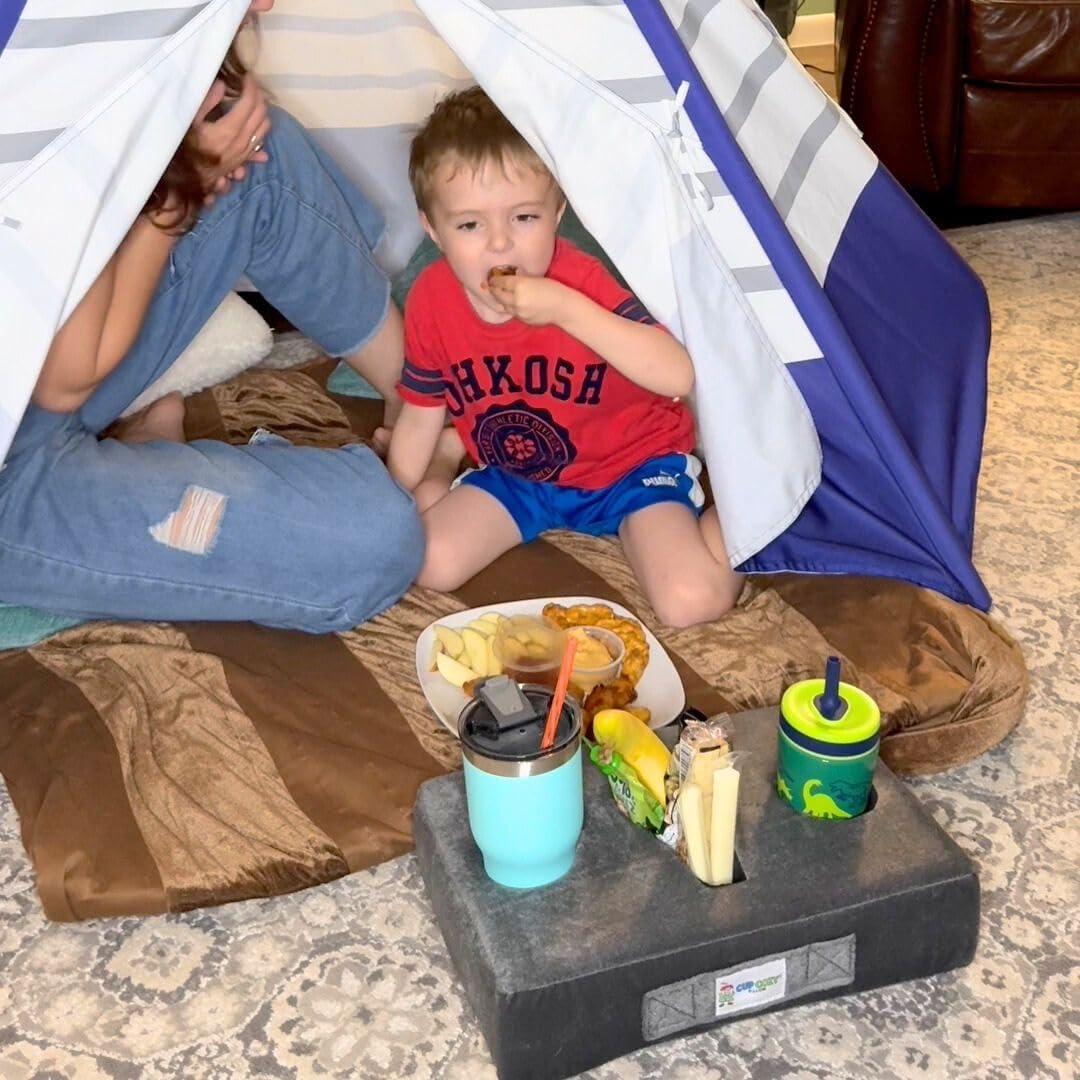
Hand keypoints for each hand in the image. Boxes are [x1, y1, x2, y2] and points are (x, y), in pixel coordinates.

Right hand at [191, 73, 270, 205]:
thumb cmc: (183, 147)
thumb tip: (222, 85)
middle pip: (261, 113)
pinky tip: (255, 124)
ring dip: (261, 111)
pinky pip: (259, 143)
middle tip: (249, 85)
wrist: (185, 180)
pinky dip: (260, 130)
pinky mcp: (243, 160)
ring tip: (252, 100)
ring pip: (264, 128)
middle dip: (258, 95)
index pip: (250, 103)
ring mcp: (244, 152)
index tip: (246, 76)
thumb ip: (206, 102)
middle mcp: (242, 142)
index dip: (251, 86)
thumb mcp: (189, 121)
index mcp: (229, 130)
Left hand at [486, 274, 574, 326]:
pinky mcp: (523, 320)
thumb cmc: (554, 290)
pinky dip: (510, 307)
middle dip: (493, 290)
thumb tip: (511, 278)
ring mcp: (519, 312)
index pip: (500, 282)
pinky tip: (512, 304)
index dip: (494, 280)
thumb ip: (521, 279)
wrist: (564, 309)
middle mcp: (516, 300)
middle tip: (489, 286)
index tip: (491, 278)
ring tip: (498, 295)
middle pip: (498, 295)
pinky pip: (512, 313)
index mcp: (520, 285)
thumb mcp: (537, 278)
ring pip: (503, 306)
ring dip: (500, 300)